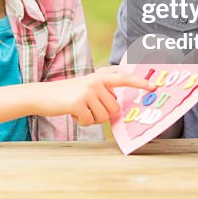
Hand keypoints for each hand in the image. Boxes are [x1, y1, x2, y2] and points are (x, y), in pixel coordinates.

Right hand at [36, 71, 155, 125]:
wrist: (42, 95)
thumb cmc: (67, 95)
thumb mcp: (87, 86)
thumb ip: (103, 91)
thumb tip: (118, 104)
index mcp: (100, 77)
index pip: (124, 78)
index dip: (139, 83)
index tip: (154, 87)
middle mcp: (95, 81)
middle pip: (114, 108)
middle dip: (103, 114)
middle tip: (89, 109)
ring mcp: (87, 91)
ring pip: (103, 116)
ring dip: (92, 118)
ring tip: (79, 109)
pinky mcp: (78, 102)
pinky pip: (89, 121)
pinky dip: (82, 122)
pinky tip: (72, 113)